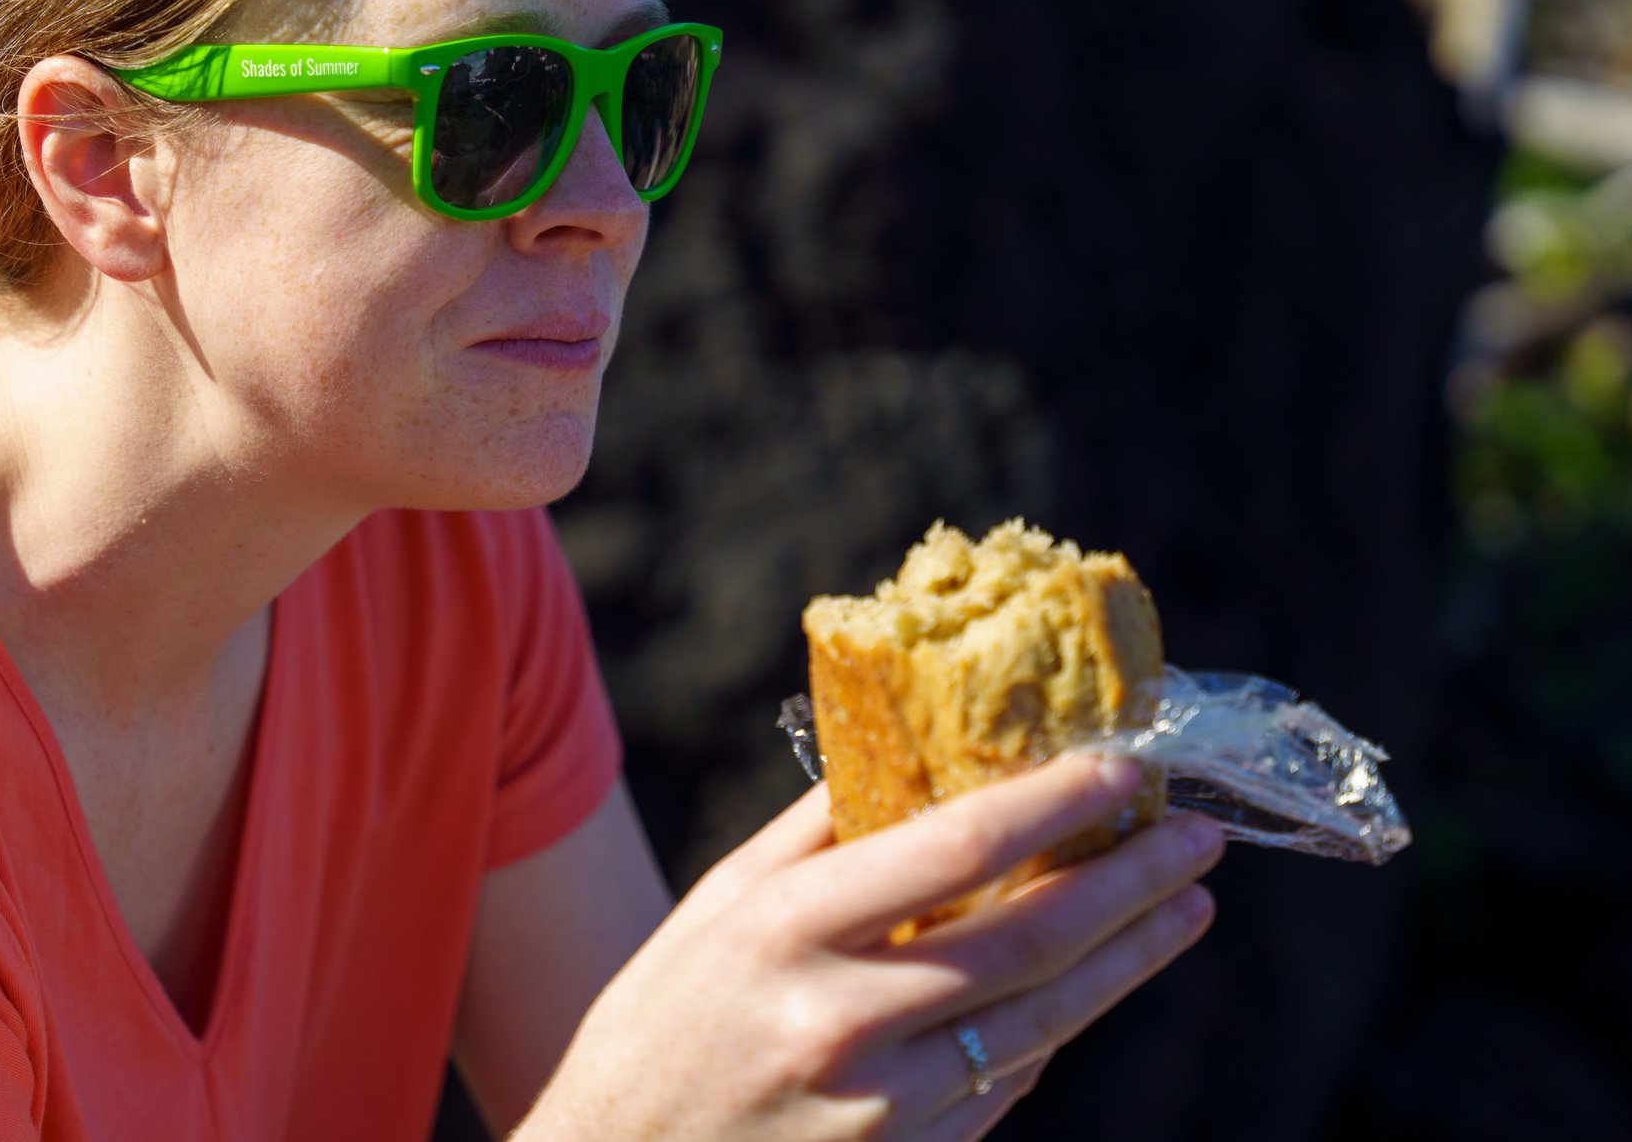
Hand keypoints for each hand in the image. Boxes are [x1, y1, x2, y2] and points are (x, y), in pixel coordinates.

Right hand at [511, 754, 1221, 1141]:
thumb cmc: (660, 1024)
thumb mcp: (717, 907)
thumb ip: (817, 834)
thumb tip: (918, 750)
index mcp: (787, 929)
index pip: (954, 849)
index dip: (1052, 804)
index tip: (1119, 767)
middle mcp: (842, 1017)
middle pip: (1030, 940)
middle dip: (1130, 883)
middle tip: (1196, 837)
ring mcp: (884, 1108)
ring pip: (1043, 1021)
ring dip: (1129, 958)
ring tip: (1183, 905)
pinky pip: (1009, 1087)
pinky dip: (1058, 1027)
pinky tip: (1095, 982)